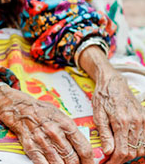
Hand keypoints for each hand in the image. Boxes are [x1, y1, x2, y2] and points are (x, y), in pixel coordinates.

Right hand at [0, 84, 93, 163]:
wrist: (17, 107)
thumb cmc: (40, 110)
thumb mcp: (60, 115)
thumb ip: (71, 130)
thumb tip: (81, 146)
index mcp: (66, 124)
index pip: (84, 148)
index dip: (89, 161)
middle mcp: (55, 133)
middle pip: (73, 159)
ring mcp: (42, 141)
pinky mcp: (31, 147)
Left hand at [79, 45, 144, 163]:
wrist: (113, 82)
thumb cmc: (103, 97)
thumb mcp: (98, 114)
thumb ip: (104, 133)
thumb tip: (108, 152)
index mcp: (121, 122)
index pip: (121, 151)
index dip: (114, 161)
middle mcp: (136, 123)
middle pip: (132, 152)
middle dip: (121, 159)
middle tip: (111, 160)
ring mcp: (143, 121)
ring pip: (142, 148)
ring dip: (131, 154)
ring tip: (118, 154)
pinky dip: (139, 147)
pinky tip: (128, 146)